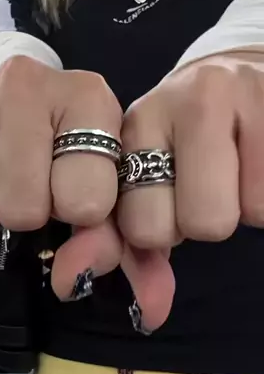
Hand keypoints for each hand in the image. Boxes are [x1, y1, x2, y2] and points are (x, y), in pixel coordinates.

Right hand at [0, 55, 125, 288]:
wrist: (24, 101)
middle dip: (28, 215)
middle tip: (31, 194)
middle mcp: (24, 82)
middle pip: (20, 205)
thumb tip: (69, 278)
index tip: (76, 196)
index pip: (84, 198)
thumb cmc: (71, 151)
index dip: (80, 216)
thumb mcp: (107, 189)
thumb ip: (105, 239)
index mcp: (86, 96)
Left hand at [117, 52, 263, 326]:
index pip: (143, 225)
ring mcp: (245, 96)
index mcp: (142, 122)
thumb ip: (123, 244)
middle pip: (202, 223)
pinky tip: (256, 163)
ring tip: (233, 172)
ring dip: (242, 207)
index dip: (158, 229)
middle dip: (202, 221)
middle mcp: (192, 99)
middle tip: (204, 188)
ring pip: (248, 212)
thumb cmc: (184, 141)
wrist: (239, 71)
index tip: (164, 199)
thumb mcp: (145, 177)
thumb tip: (125, 302)